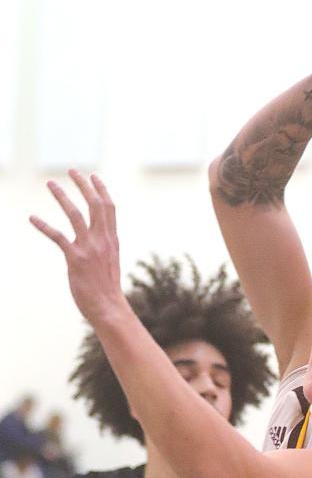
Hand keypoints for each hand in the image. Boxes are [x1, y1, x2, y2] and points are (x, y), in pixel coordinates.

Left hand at [30, 170, 127, 325]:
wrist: (109, 307)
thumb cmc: (107, 289)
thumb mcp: (110, 263)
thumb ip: (104, 248)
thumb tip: (99, 241)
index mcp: (112, 240)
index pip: (109, 208)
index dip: (101, 190)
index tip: (93, 176)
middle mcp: (102, 240)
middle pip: (95, 205)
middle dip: (83, 185)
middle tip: (72, 170)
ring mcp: (89, 248)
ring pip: (76, 215)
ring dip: (63, 197)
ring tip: (50, 184)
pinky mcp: (76, 258)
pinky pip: (58, 237)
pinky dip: (44, 226)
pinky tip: (32, 217)